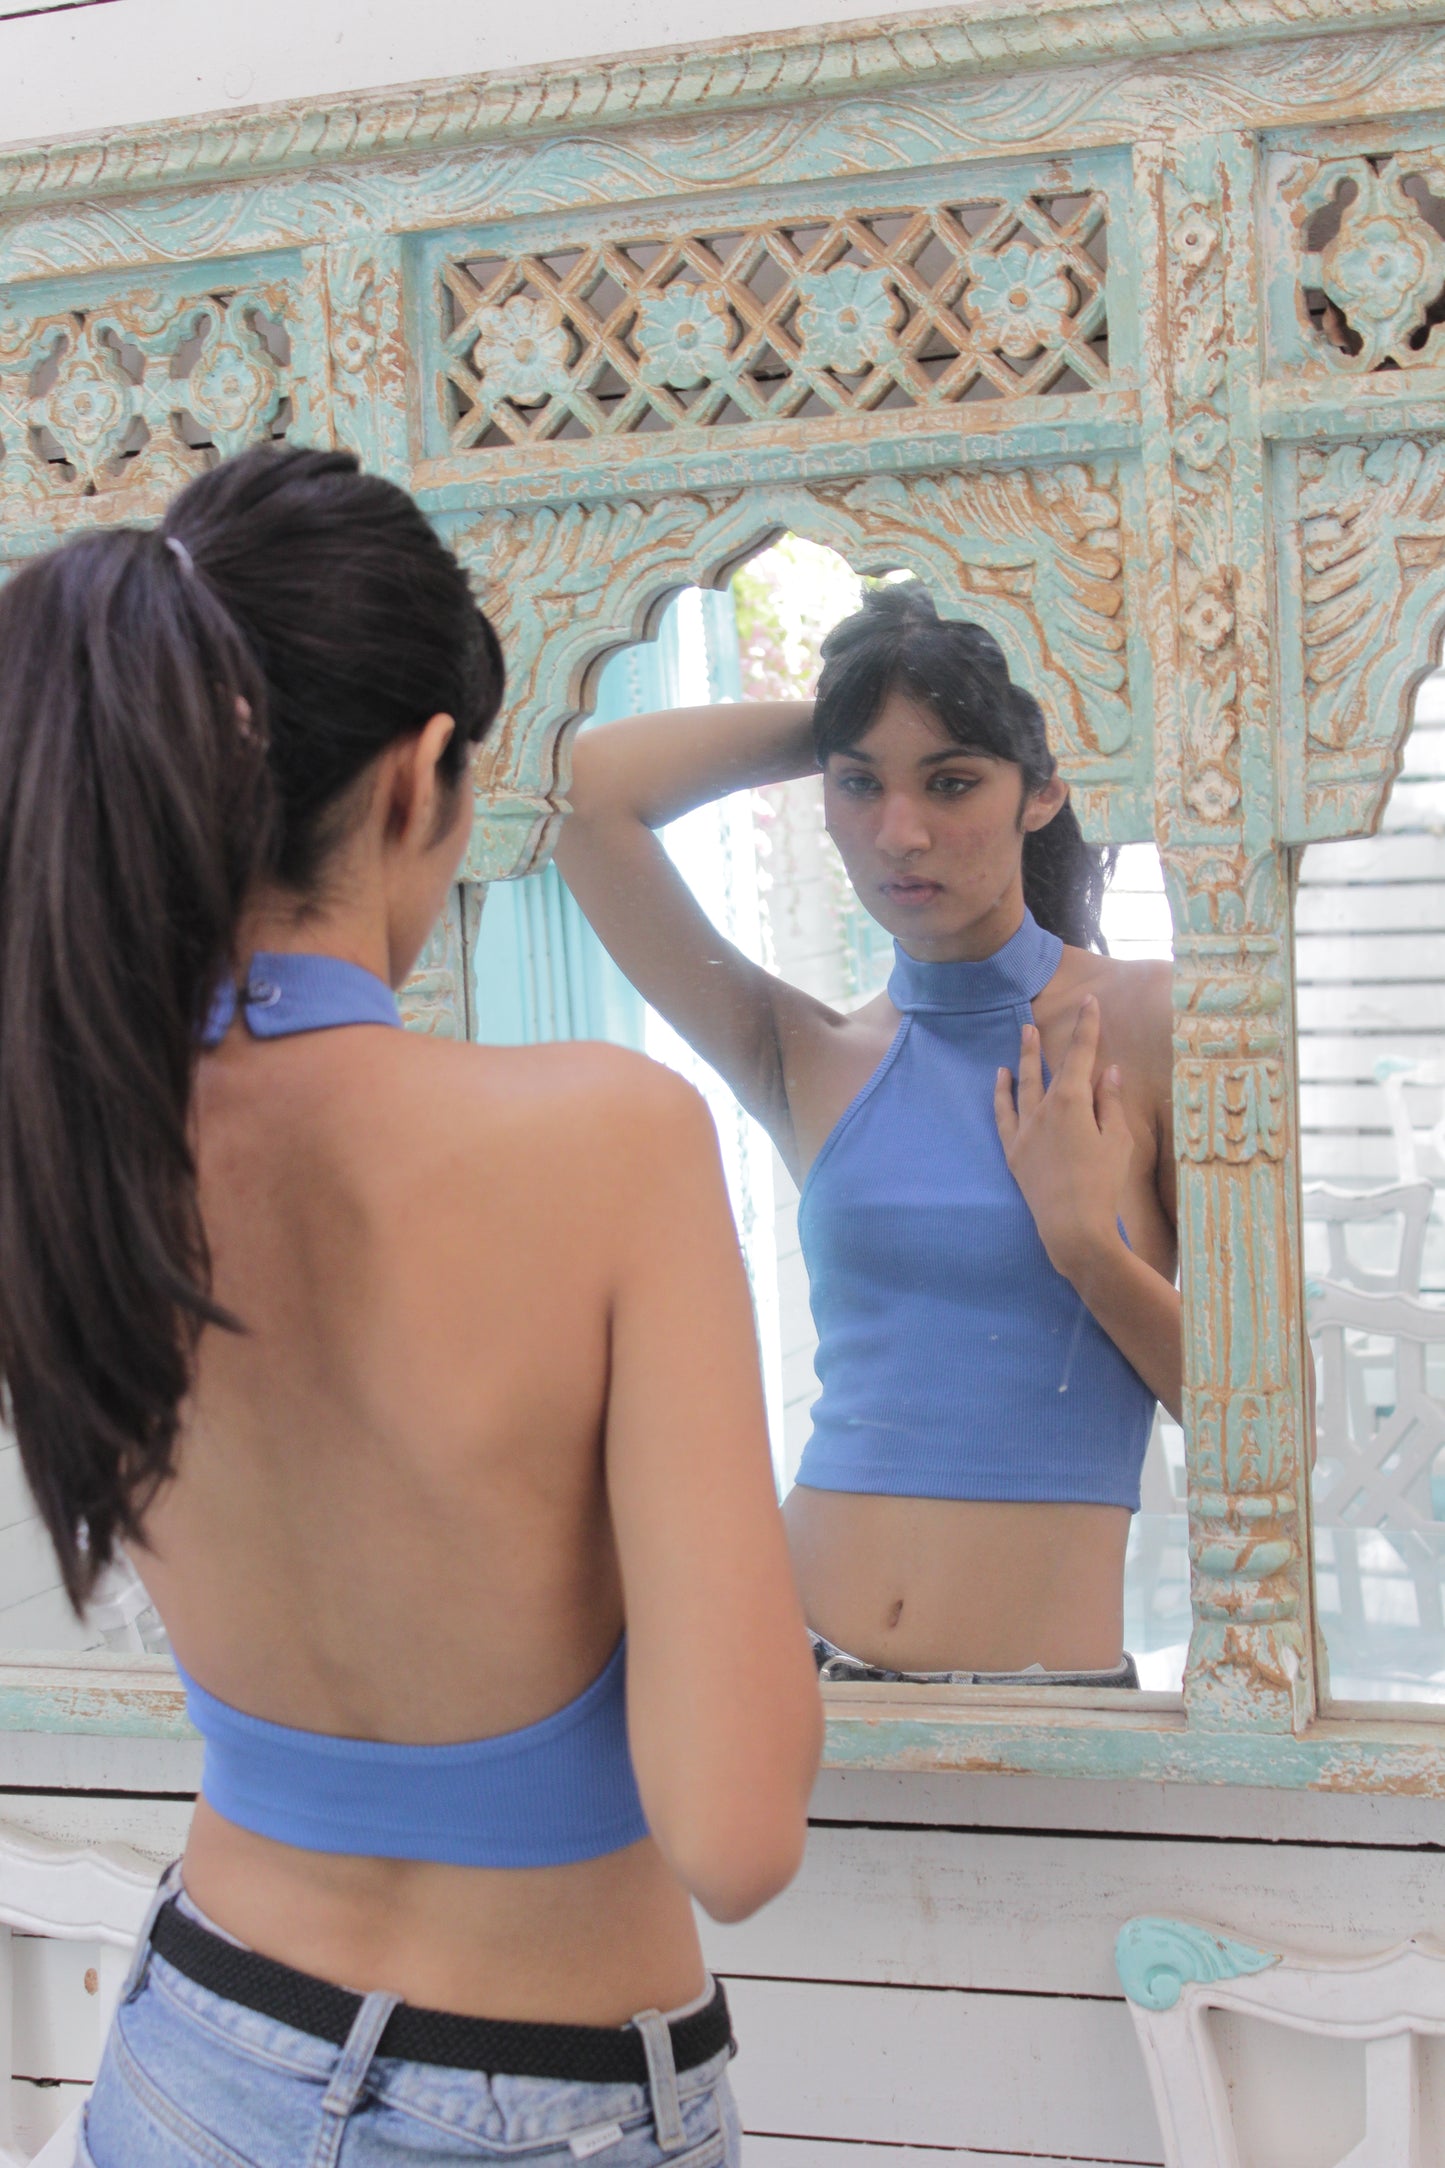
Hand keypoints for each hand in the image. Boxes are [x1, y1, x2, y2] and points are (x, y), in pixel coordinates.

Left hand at [993, 995, 1133, 1280]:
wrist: (1073, 1227)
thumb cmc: (1103, 1184)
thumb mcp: (1118, 1140)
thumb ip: (1109, 1103)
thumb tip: (1108, 1072)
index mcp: (1071, 1102)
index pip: (1080, 1055)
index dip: (1086, 1027)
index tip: (1089, 1002)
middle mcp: (1042, 1110)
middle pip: (1043, 1066)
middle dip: (1041, 1042)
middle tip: (1035, 1021)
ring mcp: (1024, 1131)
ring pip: (1020, 1086)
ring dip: (1021, 1060)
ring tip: (1020, 1037)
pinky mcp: (1013, 1152)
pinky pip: (1003, 1116)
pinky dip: (1001, 1095)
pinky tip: (1000, 1080)